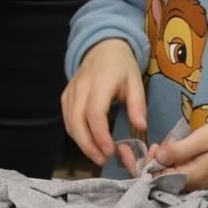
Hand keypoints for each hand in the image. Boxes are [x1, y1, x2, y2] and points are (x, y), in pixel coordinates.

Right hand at [61, 38, 146, 167]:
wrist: (102, 47)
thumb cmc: (122, 66)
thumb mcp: (136, 81)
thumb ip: (137, 105)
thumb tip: (141, 127)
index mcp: (100, 82)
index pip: (94, 113)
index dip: (100, 135)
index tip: (110, 151)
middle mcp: (81, 88)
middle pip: (77, 121)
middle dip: (87, 145)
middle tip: (102, 160)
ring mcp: (71, 92)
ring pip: (69, 122)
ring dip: (81, 143)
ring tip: (97, 156)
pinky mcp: (66, 96)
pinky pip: (67, 118)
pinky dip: (75, 133)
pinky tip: (88, 143)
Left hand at [147, 118, 207, 189]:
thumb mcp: (202, 139)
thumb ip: (179, 150)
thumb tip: (157, 158)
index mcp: (193, 177)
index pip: (160, 178)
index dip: (152, 163)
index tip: (154, 145)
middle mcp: (194, 185)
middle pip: (164, 179)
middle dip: (157, 161)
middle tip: (159, 143)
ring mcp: (199, 182)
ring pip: (172, 175)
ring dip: (166, 161)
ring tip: (168, 143)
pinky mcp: (203, 177)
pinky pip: (182, 173)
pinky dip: (175, 162)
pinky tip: (177, 149)